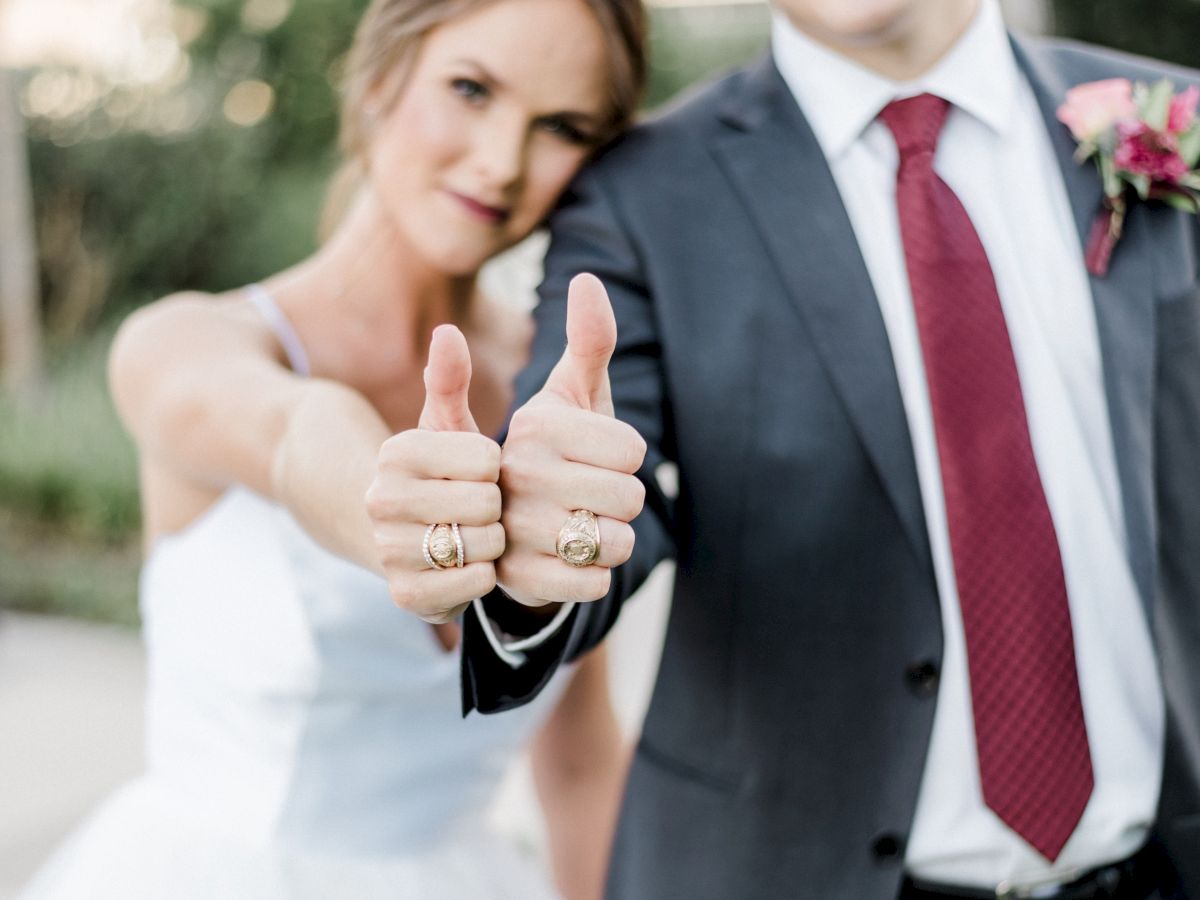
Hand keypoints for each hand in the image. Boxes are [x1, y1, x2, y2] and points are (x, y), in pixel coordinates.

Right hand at [366, 326, 503, 622]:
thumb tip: (448, 333)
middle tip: (482, 506)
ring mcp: (389, 550)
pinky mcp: (406, 595)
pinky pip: (474, 585)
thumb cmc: (435, 472)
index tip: (478, 470)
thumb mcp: (442, 424)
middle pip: (486, 504)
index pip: (486, 457)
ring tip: (475, 533)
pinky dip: (482, 576)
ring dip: (492, 542)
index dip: (494, 466)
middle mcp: (381, 499)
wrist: (389, 534)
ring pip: (483, 546)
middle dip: (496, 506)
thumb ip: (449, 380)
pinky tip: (469, 563)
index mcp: (396, 452)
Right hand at [497, 274, 646, 605]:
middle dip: (623, 500)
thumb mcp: (567, 395)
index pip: (633, 452)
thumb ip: (586, 342)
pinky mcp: (517, 579)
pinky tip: (571, 558)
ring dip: (612, 540)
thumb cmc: (551, 448)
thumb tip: (587, 280)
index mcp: (535, 427)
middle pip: (630, 499)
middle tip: (588, 495)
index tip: (593, 457)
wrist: (500, 519)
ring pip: (616, 544)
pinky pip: (596, 583)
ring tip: (580, 525)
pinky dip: (595, 575)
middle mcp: (517, 475)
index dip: (627, 458)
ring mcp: (512, 531)